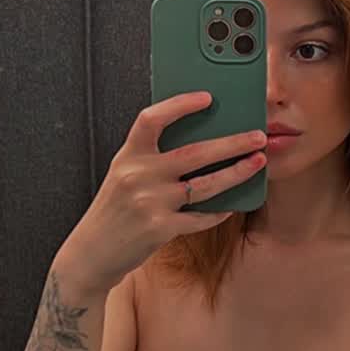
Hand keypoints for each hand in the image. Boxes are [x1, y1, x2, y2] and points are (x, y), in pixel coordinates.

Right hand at [58, 92, 267, 293]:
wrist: (91, 253)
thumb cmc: (115, 210)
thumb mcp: (124, 175)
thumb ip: (151, 158)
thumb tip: (202, 140)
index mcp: (127, 156)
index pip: (151, 119)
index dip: (180, 105)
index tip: (208, 98)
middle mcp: (137, 175)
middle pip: (194, 153)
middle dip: (232, 143)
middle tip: (258, 136)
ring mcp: (149, 202)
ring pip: (206, 185)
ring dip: (237, 172)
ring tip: (258, 162)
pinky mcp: (159, 228)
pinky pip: (201, 217)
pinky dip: (220, 211)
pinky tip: (233, 205)